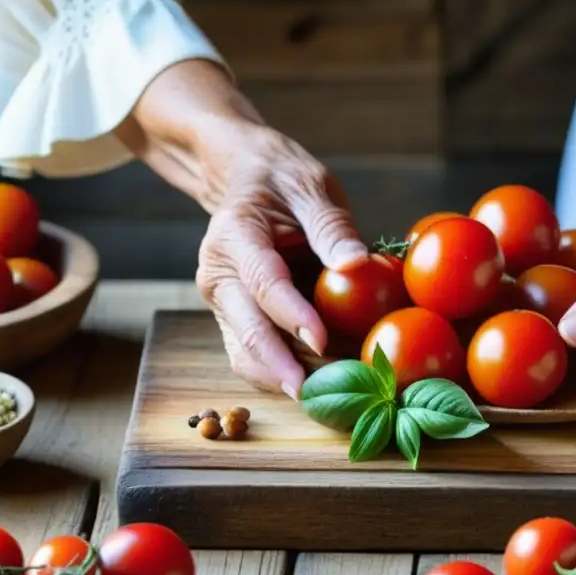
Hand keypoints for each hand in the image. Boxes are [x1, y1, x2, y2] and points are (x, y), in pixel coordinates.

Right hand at [118, 60, 369, 396]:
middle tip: (319, 396)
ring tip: (323, 399)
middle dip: (281, 366)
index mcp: (235, 235)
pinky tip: (314, 386)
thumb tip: (357, 265)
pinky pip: (250, 353)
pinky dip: (279, 372)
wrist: (243, 176)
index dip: (292, 317)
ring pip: (244, 351)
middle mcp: (218, 273)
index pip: (264, 283)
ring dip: (280, 377)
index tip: (322, 343)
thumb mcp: (311, 186)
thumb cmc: (281, 178)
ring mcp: (222, 300)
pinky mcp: (232, 317)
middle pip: (246, 329)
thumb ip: (332, 227)